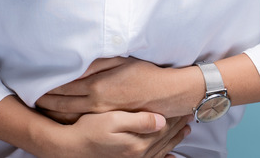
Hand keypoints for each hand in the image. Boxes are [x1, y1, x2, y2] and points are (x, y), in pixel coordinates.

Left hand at [37, 57, 198, 121]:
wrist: (167, 95)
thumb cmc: (146, 74)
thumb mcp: (122, 61)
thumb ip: (98, 62)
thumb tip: (77, 60)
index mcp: (97, 85)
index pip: (63, 86)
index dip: (47, 85)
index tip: (35, 83)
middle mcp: (95, 103)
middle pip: (61, 104)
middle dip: (44, 100)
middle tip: (30, 97)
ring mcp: (101, 116)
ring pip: (68, 116)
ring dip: (52, 112)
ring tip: (40, 108)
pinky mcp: (108, 122)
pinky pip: (81, 122)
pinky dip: (67, 120)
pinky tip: (60, 117)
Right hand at [49, 111, 190, 157]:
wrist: (68, 148)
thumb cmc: (87, 130)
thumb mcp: (112, 120)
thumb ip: (139, 120)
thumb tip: (162, 120)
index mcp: (138, 143)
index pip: (163, 127)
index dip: (176, 116)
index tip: (187, 106)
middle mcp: (138, 155)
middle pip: (164, 139)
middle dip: (178, 126)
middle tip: (191, 115)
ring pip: (161, 150)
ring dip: (174, 140)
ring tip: (186, 130)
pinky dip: (163, 157)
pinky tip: (170, 157)